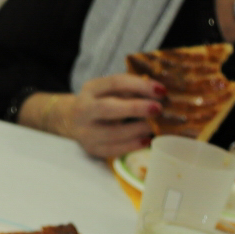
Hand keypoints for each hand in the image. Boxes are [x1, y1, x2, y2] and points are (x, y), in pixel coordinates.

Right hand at [25, 74, 160, 158]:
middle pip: (108, 108)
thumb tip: (159, 95)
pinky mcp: (91, 148)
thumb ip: (131, 90)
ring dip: (138, 129)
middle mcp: (83, 109)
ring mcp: (85, 131)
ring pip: (112, 133)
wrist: (73, 120)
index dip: (140, 85)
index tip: (162, 90)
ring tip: (155, 127)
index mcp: (91, 89)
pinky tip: (146, 140)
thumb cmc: (101, 101)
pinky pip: (113, 150)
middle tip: (158, 109)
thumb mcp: (110, 90)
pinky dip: (132, 146)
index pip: (115, 83)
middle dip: (136, 108)